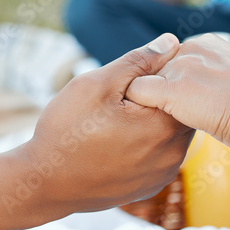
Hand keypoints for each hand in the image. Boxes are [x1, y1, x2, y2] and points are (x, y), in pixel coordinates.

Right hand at [18, 33, 194, 211]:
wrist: (44, 184)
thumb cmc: (66, 131)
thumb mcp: (97, 84)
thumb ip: (139, 61)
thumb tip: (172, 42)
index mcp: (164, 125)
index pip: (186, 89)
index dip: (163, 75)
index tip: (134, 78)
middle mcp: (173, 154)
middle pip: (182, 112)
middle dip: (161, 99)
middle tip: (123, 98)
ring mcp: (163, 174)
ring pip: (172, 134)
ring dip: (155, 122)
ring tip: (119, 119)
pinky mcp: (151, 187)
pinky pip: (160, 156)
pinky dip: (147, 145)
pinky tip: (119, 142)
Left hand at [126, 34, 229, 152]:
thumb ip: (223, 75)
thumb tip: (224, 87)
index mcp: (208, 43)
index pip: (175, 59)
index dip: (175, 82)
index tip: (183, 102)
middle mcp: (190, 48)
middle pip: (156, 68)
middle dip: (158, 89)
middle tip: (160, 113)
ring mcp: (179, 68)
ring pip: (144, 79)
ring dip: (146, 99)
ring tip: (149, 120)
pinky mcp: (169, 89)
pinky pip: (136, 92)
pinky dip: (136, 106)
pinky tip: (143, 123)